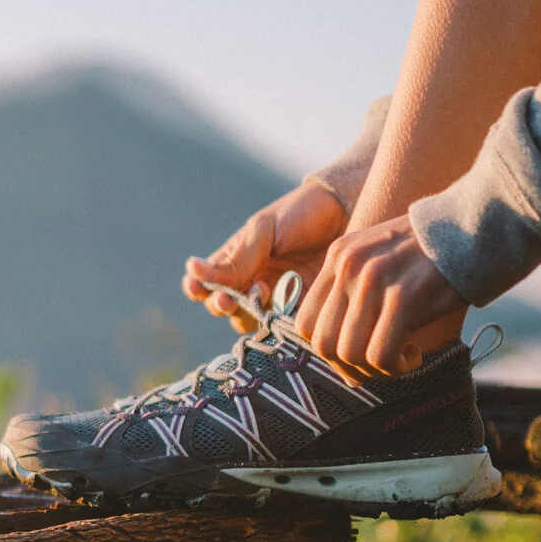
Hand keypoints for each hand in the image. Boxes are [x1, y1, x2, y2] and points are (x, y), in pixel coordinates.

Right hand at [184, 180, 348, 331]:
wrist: (348, 214)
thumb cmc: (301, 214)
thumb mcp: (264, 230)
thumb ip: (236, 258)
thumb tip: (192, 270)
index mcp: (235, 260)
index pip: (204, 283)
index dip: (197, 290)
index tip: (199, 290)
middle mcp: (250, 281)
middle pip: (224, 308)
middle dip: (223, 305)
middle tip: (231, 300)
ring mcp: (275, 297)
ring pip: (249, 321)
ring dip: (249, 313)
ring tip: (262, 293)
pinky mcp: (300, 309)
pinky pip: (282, 327)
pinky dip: (278, 323)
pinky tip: (283, 307)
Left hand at [295, 213, 469, 374]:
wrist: (479, 225)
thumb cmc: (435, 251)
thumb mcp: (382, 258)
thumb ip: (356, 295)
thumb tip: (345, 365)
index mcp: (338, 256)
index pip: (306, 322)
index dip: (329, 350)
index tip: (358, 353)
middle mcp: (348, 266)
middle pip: (323, 343)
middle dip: (349, 366)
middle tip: (379, 364)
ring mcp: (372, 281)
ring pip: (349, 353)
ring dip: (375, 369)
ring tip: (401, 359)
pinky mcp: (402, 298)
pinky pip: (380, 354)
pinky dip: (395, 367)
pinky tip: (414, 355)